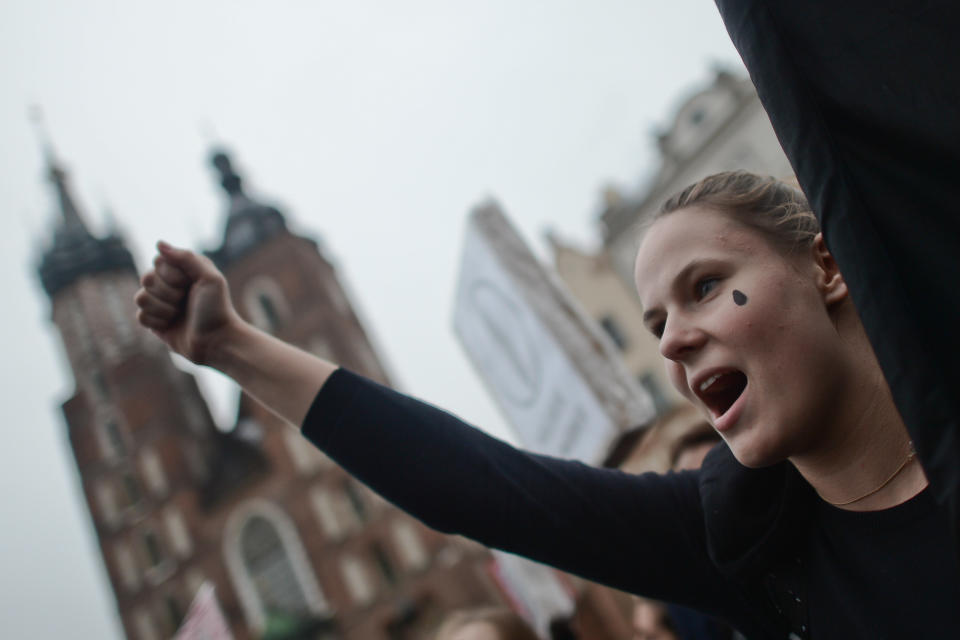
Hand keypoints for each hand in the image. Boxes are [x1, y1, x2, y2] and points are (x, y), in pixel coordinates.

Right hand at [135, 241, 241, 365]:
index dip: (170, 275)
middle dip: (167, 293)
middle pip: (146, 278)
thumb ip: (187, 258)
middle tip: (184, 301)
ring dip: (162, 308)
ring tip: (179, 314)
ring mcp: (161, 303)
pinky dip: (157, 322)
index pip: (159, 261)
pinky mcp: (155, 322)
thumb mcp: (210, 278)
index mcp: (184, 270)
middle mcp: (170, 284)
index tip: (188, 284)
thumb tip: (159, 243)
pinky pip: (140, 316)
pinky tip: (171, 325)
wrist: (216, 341)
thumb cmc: (216, 309)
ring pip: (140, 298)